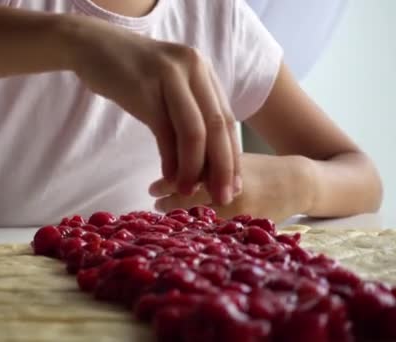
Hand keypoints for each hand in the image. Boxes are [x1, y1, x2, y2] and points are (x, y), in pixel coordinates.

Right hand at [65, 15, 239, 204]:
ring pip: (194, 131)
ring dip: (194, 168)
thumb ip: (187, 114)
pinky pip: (165, 131)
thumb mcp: (167, 87)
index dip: (233, 157)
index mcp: (203, 70)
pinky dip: (170, 159)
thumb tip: (202, 164)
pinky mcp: (145, 88)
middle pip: (217, 126)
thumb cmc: (130, 73)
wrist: (92, 46)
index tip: (232, 186)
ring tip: (189, 193)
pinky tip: (169, 179)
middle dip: (223, 167)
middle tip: (223, 198)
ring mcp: (170, 76)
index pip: (227, 119)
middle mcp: (194, 69)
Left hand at [149, 153, 314, 222]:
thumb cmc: (259, 168)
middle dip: (168, 204)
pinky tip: (188, 228)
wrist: (296, 183)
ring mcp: (237, 210)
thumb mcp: (232, 158)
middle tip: (157, 204)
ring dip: (180, 218)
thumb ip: (205, 163)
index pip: (186, 178)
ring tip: (167, 215)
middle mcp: (228, 190)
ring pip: (199, 218)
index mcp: (223, 168)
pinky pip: (216, 231)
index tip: (152, 189)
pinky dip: (199, 228)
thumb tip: (171, 167)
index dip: (166, 185)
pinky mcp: (245, 225)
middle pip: (188, 200)